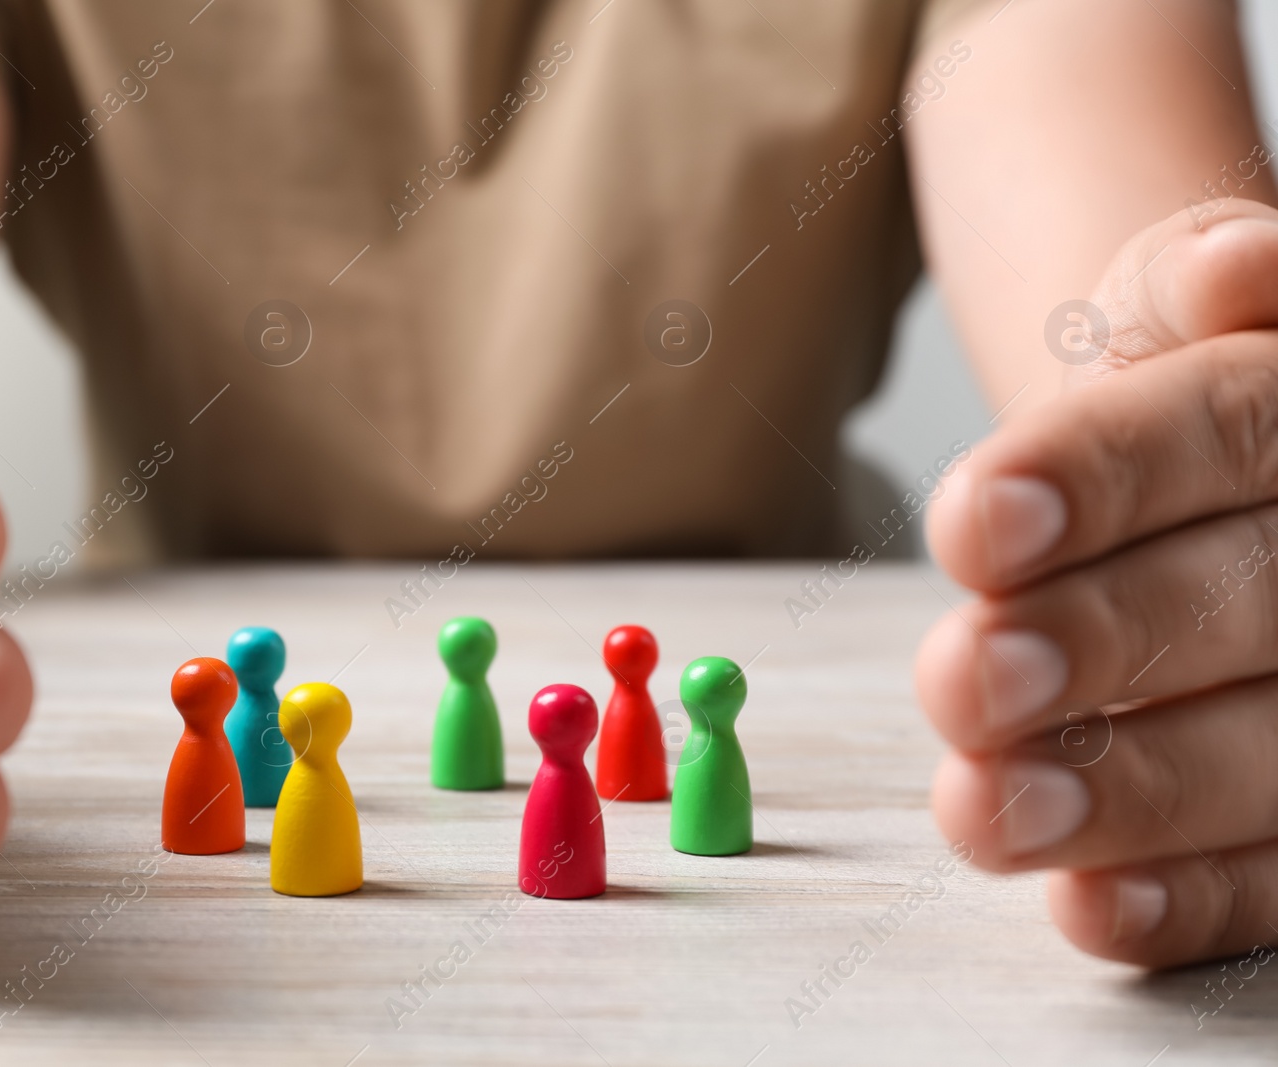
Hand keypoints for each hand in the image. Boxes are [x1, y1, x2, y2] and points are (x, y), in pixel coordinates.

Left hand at [918, 198, 1277, 966]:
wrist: (1188, 458)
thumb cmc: (1163, 377)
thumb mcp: (1162, 292)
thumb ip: (1192, 281)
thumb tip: (1237, 268)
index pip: (1220, 431)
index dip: (1099, 478)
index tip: (968, 525)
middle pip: (1242, 602)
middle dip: (1096, 645)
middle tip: (960, 679)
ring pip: (1267, 756)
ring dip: (1122, 791)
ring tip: (981, 809)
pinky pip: (1277, 874)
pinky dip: (1186, 898)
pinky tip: (1087, 907)